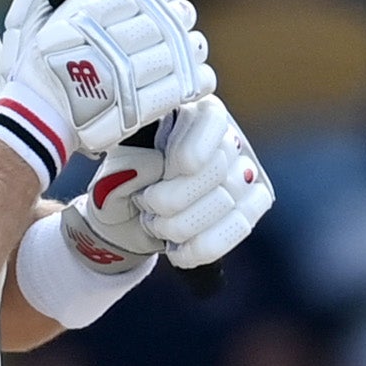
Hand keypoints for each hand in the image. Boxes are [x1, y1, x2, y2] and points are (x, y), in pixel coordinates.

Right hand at [0, 0, 213, 174]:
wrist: (41, 117)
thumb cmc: (45, 64)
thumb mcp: (46, 18)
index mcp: (85, 18)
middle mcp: (107, 43)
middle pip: (165, 18)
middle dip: (177, 16)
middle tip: (178, 19)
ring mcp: (124, 77)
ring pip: (179, 50)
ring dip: (189, 46)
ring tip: (185, 48)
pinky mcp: (138, 108)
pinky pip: (182, 85)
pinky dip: (196, 78)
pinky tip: (194, 74)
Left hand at [62, 97, 272, 270]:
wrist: (130, 220)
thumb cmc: (123, 186)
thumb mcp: (112, 173)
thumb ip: (128, 167)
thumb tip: (153, 167)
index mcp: (192, 114)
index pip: (210, 121)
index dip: (193, 148)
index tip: (172, 169)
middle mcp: (227, 138)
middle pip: (216, 169)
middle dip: (172, 199)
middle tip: (145, 205)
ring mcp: (245, 172)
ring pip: (225, 202)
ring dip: (180, 225)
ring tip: (156, 225)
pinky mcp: (253, 204)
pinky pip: (238, 227)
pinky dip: (203, 246)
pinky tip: (178, 251)